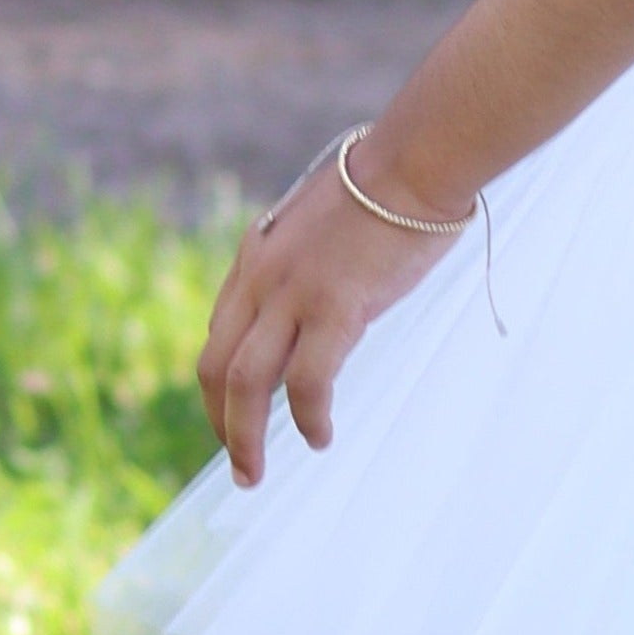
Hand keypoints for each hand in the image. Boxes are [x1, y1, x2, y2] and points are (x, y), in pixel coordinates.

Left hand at [198, 143, 450, 487]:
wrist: (417, 161)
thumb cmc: (392, 183)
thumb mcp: (329, 219)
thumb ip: (312, 257)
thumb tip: (330, 289)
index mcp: (257, 252)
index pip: (221, 330)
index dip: (222, 381)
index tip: (238, 411)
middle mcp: (261, 276)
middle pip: (216, 365)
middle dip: (219, 421)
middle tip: (238, 460)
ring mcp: (292, 293)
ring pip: (244, 383)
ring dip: (244, 437)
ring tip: (256, 473)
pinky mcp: (333, 307)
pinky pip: (306, 382)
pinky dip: (307, 418)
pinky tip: (320, 436)